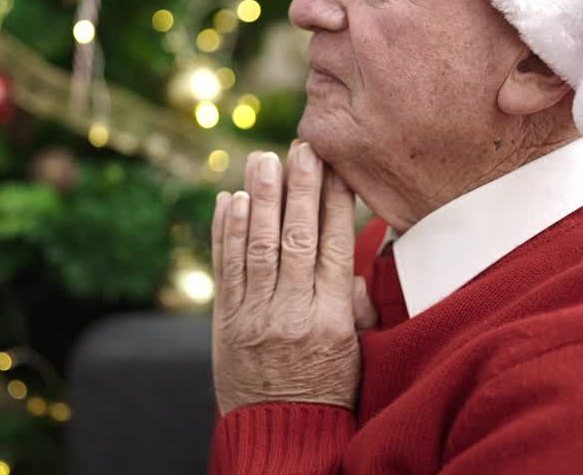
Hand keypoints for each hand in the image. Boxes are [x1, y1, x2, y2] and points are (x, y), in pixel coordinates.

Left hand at [211, 142, 360, 414]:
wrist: (280, 435)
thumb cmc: (327, 391)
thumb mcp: (357, 354)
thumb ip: (355, 308)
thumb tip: (354, 269)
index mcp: (332, 319)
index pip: (335, 247)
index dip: (334, 203)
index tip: (335, 166)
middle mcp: (292, 312)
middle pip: (297, 238)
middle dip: (298, 189)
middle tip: (300, 147)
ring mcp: (255, 316)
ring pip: (257, 247)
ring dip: (259, 198)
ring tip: (261, 160)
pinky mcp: (226, 322)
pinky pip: (226, 269)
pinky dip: (225, 232)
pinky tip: (230, 200)